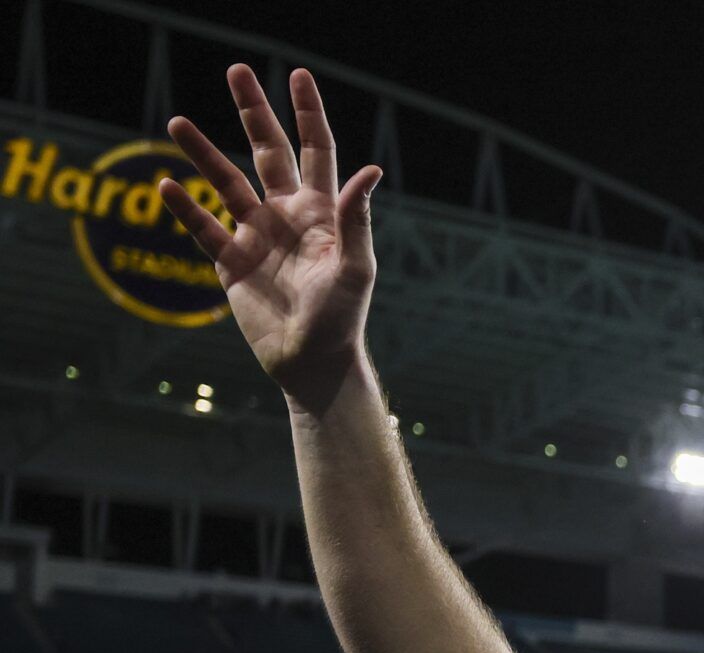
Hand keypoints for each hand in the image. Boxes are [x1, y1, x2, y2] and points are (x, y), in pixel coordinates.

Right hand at [158, 65, 381, 408]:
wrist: (312, 362)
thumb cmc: (343, 318)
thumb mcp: (355, 266)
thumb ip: (355, 218)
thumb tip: (370, 170)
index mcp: (321, 212)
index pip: (315, 150)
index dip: (308, 114)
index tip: (298, 77)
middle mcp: (287, 216)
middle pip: (267, 152)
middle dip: (254, 113)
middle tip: (237, 72)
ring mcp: (257, 237)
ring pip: (225, 183)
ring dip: (202, 154)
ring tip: (177, 123)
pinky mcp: (232, 263)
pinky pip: (203, 228)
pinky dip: (184, 208)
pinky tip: (166, 185)